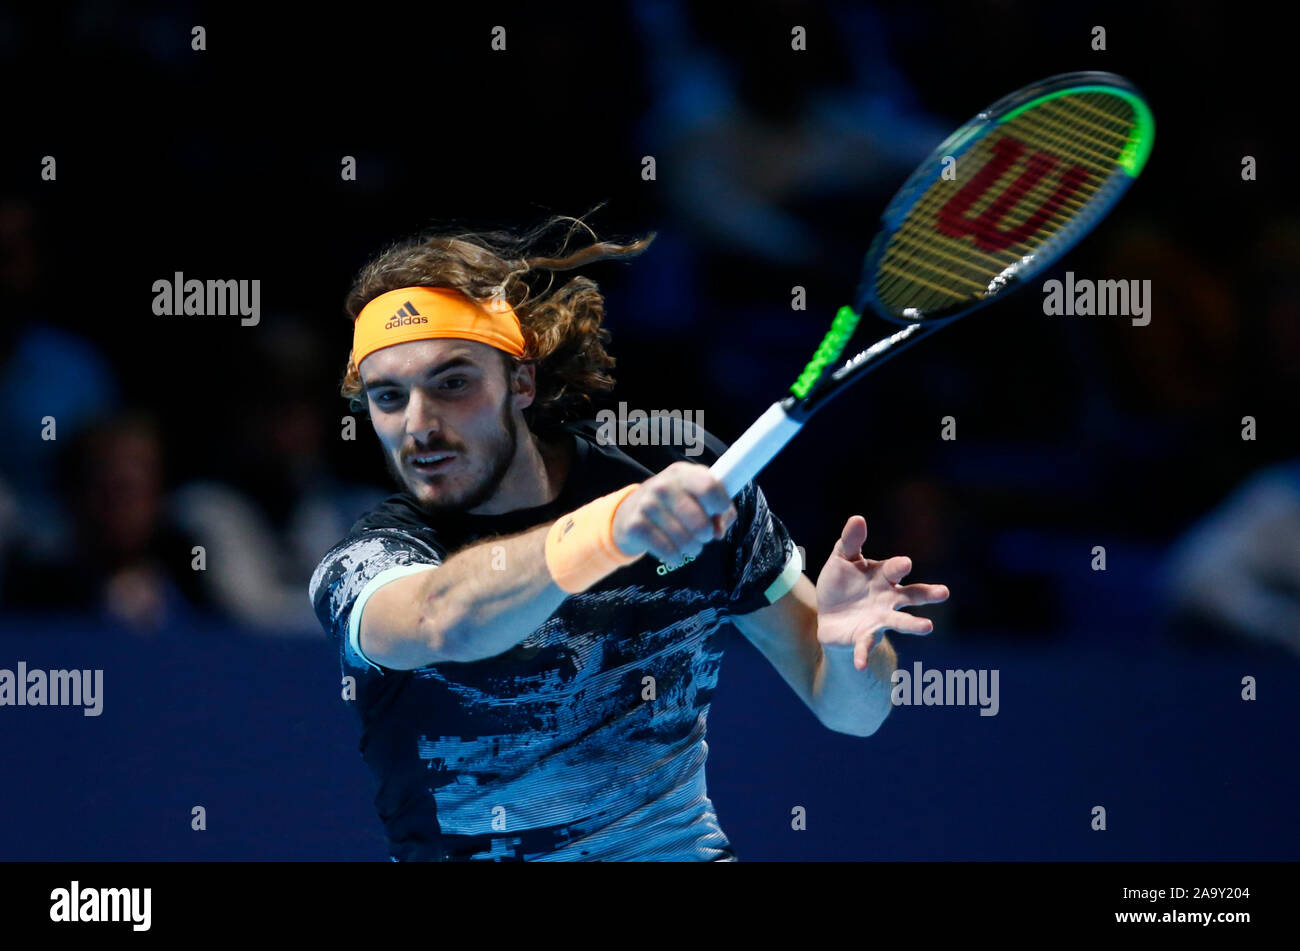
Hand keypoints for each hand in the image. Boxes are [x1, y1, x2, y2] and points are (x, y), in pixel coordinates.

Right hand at [612, 462, 736, 563]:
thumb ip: (719, 511)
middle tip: (703, 535)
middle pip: (699, 521)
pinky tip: (675, 553)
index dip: (721, 504)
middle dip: (706, 534)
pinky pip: (668, 551)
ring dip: (693, 548)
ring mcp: (647, 505)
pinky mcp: (636, 526)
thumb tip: (718, 531)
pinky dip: (676, 557)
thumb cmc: (673, 504)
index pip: (709, 487)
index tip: (720, 511)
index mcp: (682, 473)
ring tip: (689, 545)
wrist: (630, 511)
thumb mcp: (696, 497)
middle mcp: (663, 486)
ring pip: (685, 540)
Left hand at [816, 515, 948, 669]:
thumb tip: (858, 518)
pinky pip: (865, 647)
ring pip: (899, 623)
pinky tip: (861, 666)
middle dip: (926, 594)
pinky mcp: (864, 638)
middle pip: (911, 595)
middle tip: (943, 592)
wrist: (828, 614)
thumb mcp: (842, 559)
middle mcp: (887, 599)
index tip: (905, 564)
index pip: (895, 569)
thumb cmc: (842, 583)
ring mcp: (879, 620)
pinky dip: (863, 656)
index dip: (899, 566)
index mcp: (883, 577)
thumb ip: (850, 541)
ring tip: (928, 627)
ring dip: (913, 625)